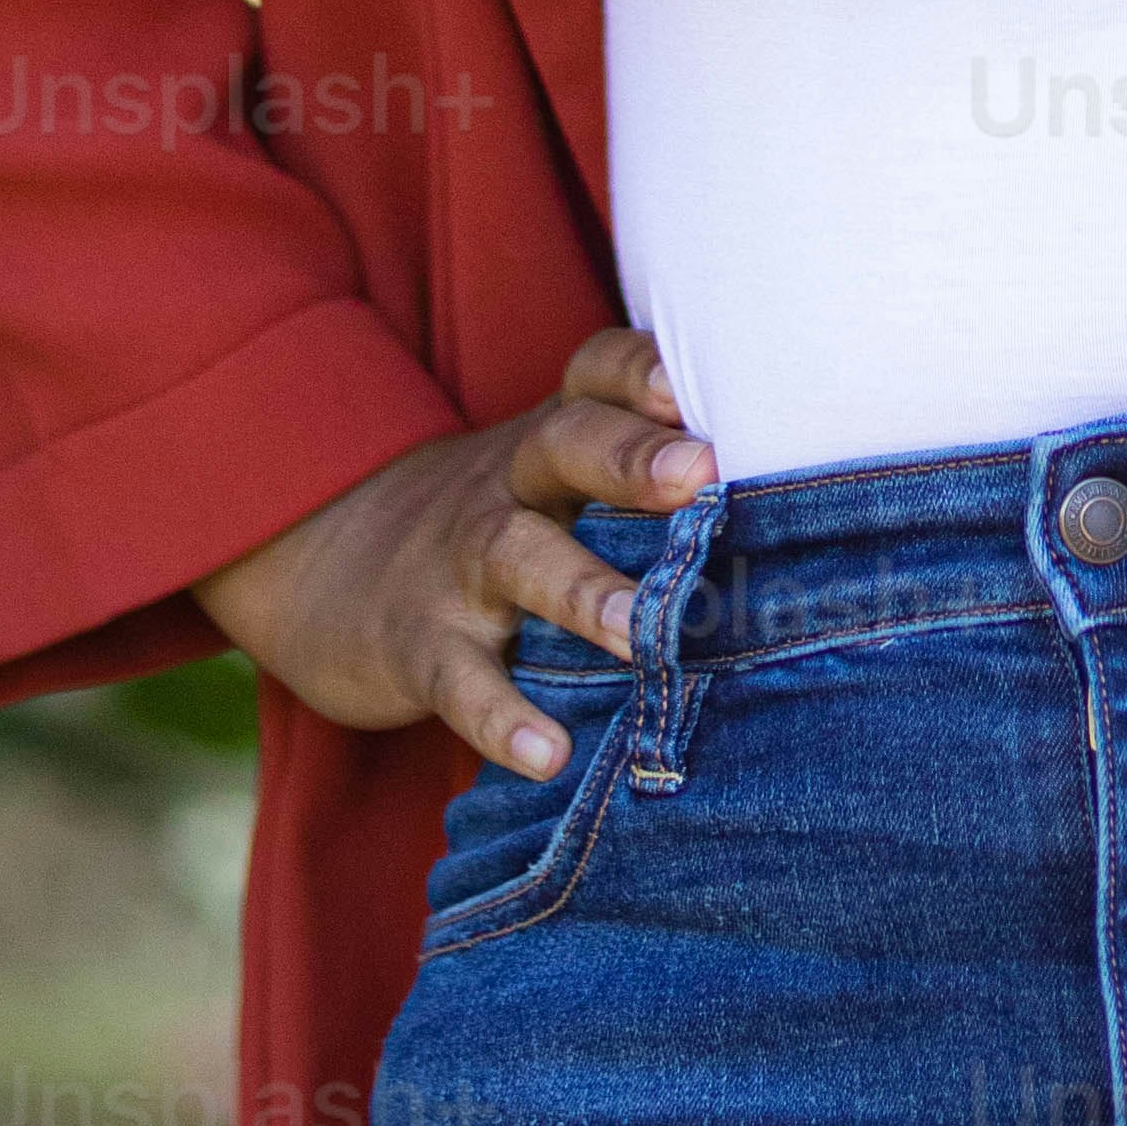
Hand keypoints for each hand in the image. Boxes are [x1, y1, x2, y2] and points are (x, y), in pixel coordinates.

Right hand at [196, 321, 709, 776]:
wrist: (325, 566)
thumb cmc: (496, 519)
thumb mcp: (552, 473)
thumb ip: (647, 468)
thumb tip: (801, 491)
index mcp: (550, 437)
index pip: (593, 373)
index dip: (639, 370)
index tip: (691, 387)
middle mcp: (507, 486)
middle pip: (564, 445)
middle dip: (630, 456)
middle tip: (701, 473)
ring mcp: (457, 565)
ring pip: (518, 557)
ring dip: (583, 592)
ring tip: (641, 633)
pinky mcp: (420, 648)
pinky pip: (461, 681)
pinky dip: (504, 718)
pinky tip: (551, 755)